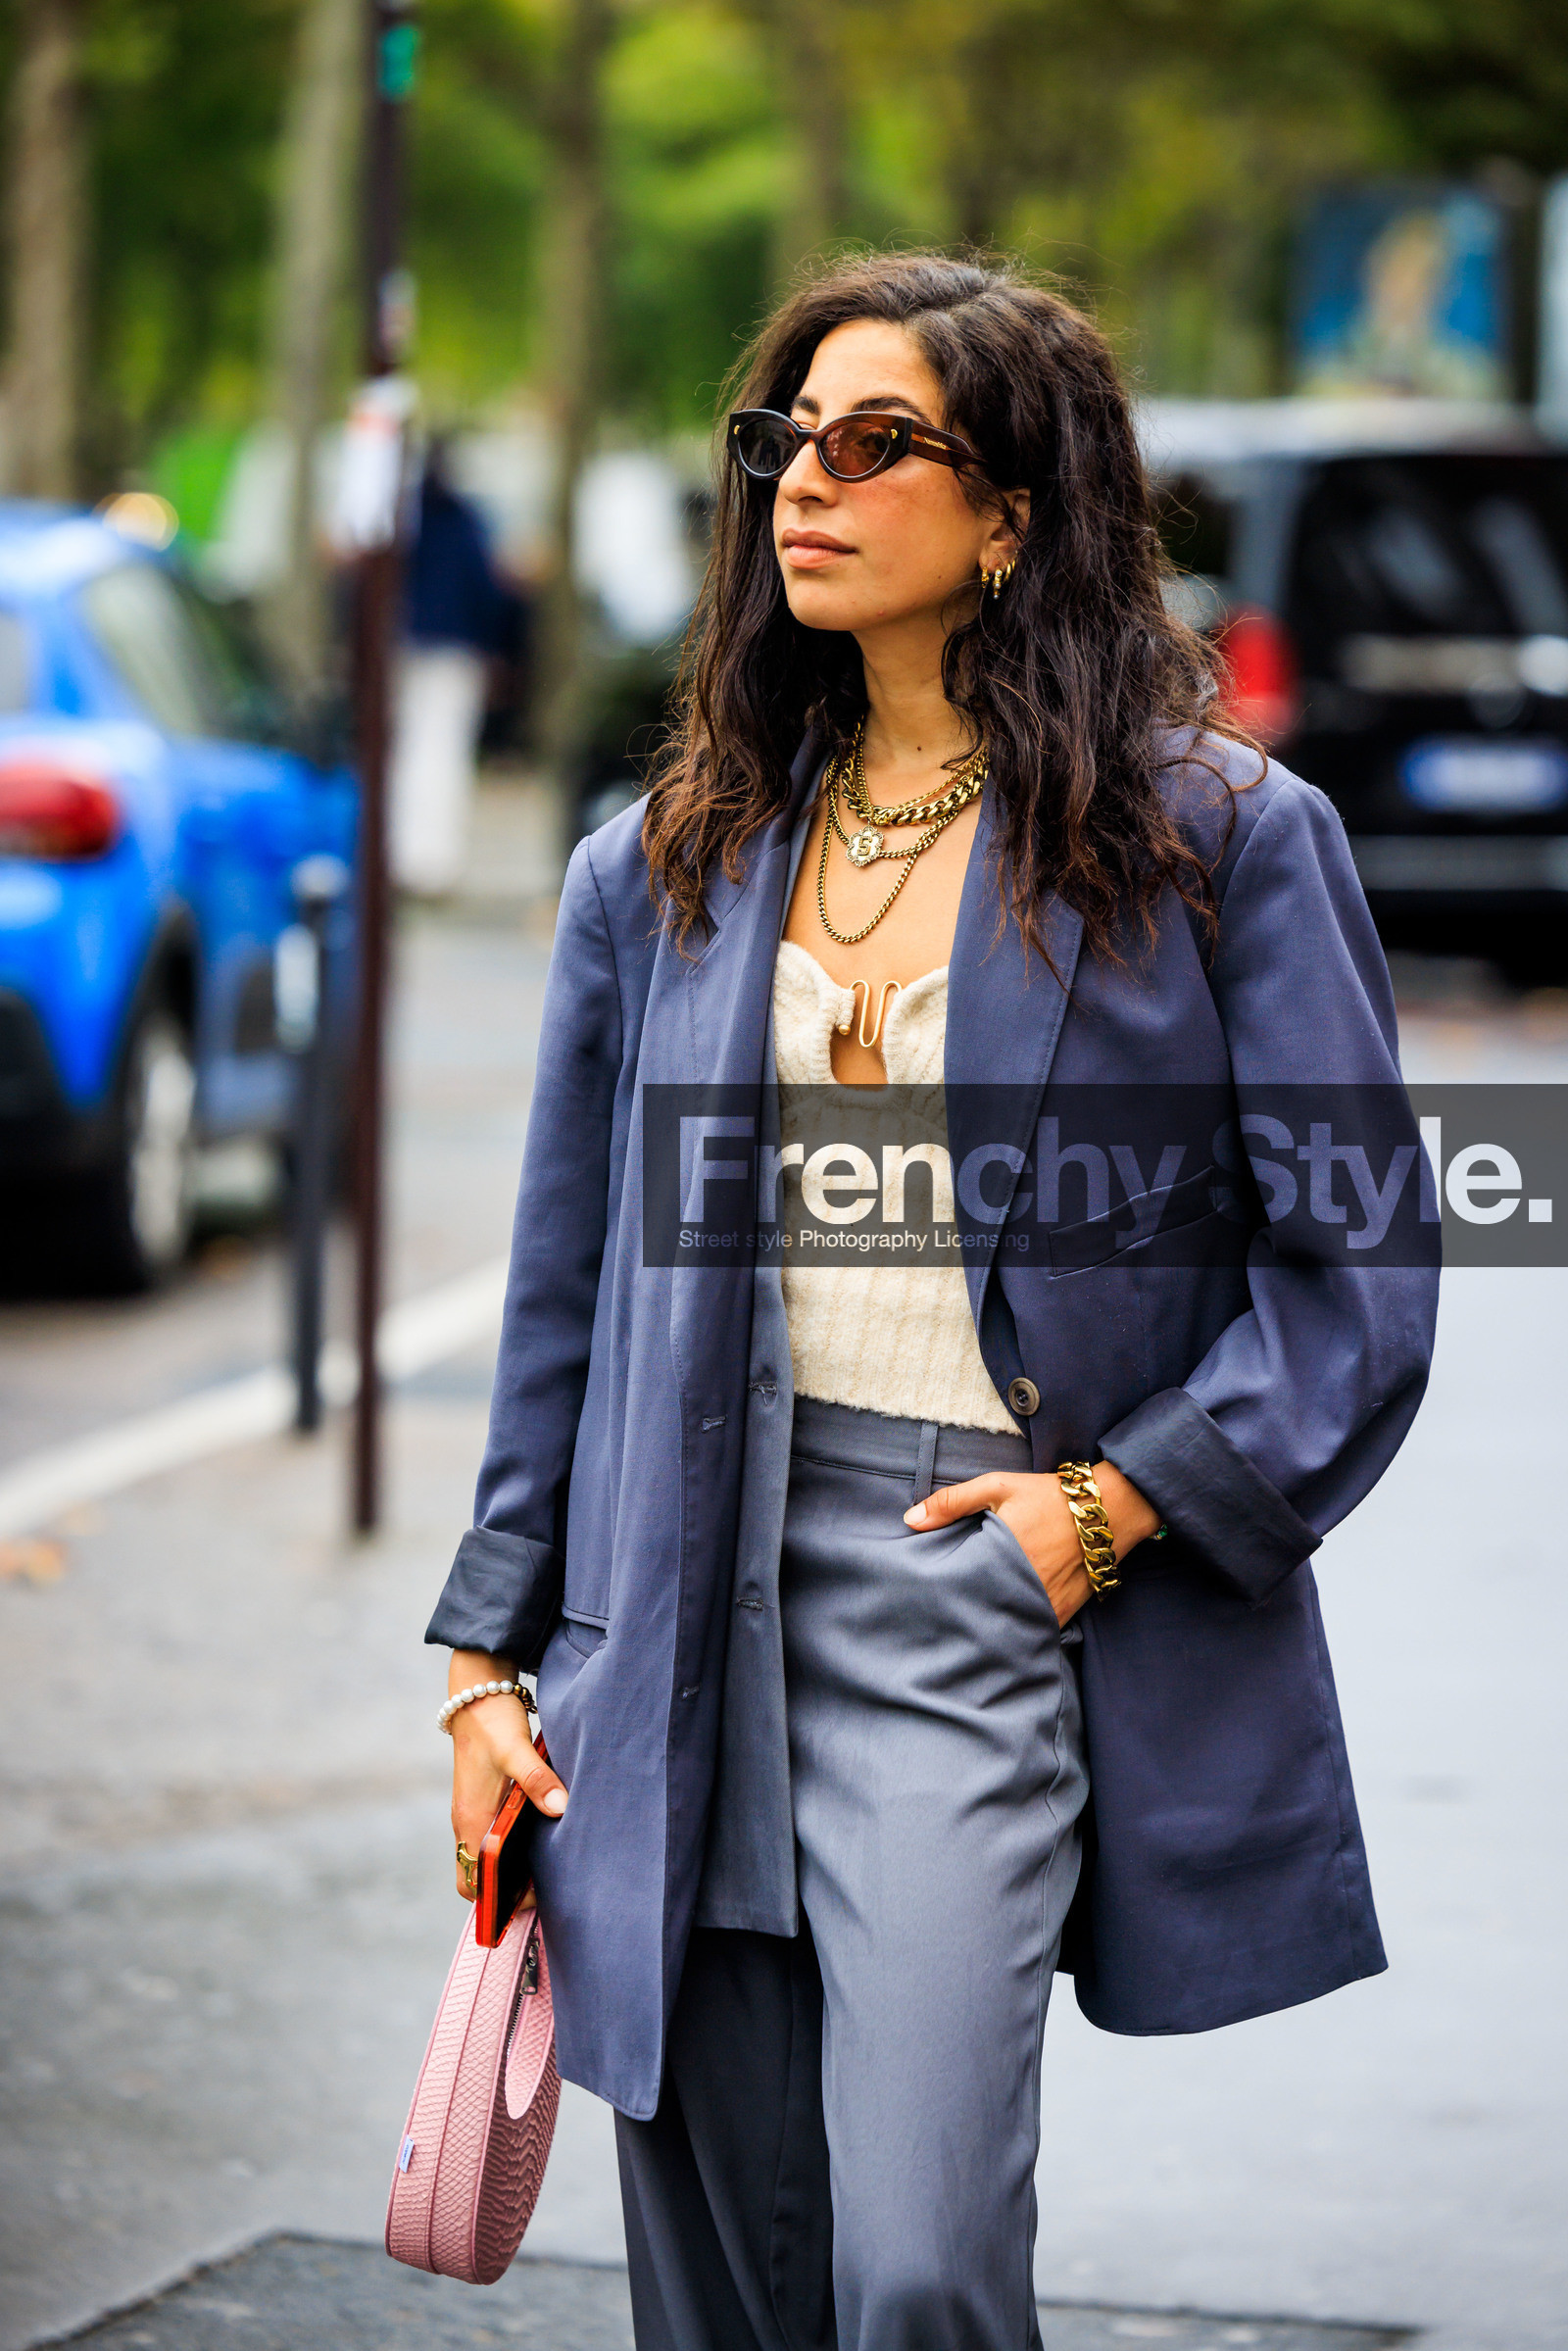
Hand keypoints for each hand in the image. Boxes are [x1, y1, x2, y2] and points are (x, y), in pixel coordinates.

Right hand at [448, 1649, 567, 1903]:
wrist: (477, 1689)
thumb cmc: (493, 1721)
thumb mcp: (517, 1749)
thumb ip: (537, 1780)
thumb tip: (561, 1810)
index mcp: (470, 1819)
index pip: (472, 1882)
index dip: (497, 1898)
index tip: (533, 1894)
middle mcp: (468, 1820)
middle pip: (482, 1874)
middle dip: (510, 1888)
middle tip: (550, 1883)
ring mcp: (476, 1809)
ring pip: (490, 1855)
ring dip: (515, 1866)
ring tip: (554, 1864)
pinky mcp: (486, 1797)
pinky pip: (497, 1834)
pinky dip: (517, 1844)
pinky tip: (546, 1833)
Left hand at [903, 1460, 1158, 1628]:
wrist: (1109, 1510)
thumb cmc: (1048, 1495)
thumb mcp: (997, 1487)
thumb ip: (952, 1502)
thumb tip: (909, 1520)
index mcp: (1000, 1556)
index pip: (958, 1589)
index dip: (940, 1597)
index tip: (924, 1600)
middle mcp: (1022, 1585)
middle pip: (978, 1614)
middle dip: (959, 1617)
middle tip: (937, 1620)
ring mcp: (1044, 1604)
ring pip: (1004, 1627)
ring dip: (987, 1627)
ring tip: (964, 1628)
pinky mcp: (1062, 1614)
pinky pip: (1031, 1630)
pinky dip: (1016, 1629)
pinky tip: (1000, 1628)